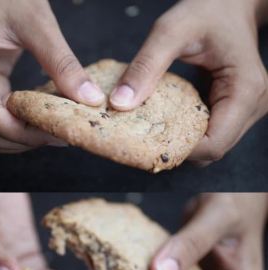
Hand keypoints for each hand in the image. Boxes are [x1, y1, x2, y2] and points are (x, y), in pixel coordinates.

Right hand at [0, 0, 102, 153]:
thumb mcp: (37, 21)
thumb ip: (61, 62)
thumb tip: (88, 100)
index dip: (22, 133)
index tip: (57, 134)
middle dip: (20, 140)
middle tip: (59, 136)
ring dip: (16, 137)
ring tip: (51, 129)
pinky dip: (14, 124)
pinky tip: (39, 118)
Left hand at [110, 0, 267, 163]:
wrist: (228, 1)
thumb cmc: (206, 10)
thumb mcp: (170, 31)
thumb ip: (145, 66)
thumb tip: (119, 104)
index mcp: (246, 89)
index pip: (213, 144)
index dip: (177, 151)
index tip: (140, 145)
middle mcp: (254, 104)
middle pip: (212, 151)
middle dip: (174, 150)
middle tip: (137, 141)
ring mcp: (247, 108)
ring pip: (211, 145)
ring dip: (178, 143)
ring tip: (146, 131)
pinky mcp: (235, 106)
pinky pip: (209, 131)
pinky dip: (184, 131)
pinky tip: (160, 121)